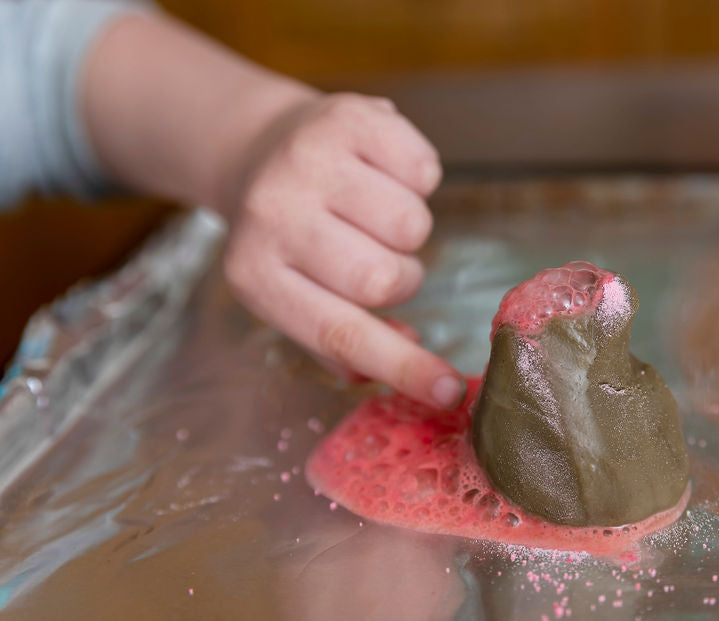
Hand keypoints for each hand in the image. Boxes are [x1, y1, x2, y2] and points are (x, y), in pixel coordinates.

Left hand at [219, 91, 464, 407]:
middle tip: (380, 259)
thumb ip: (340, 342)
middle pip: (383, 278)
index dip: (403, 367)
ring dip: (407, 230)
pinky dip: (417, 178)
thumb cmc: (285, 238)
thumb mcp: (290, 296)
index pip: (339, 333)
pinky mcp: (346, 115)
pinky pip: (425, 168)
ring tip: (374, 214)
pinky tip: (382, 174)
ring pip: (411, 224)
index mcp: (256, 276)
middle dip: (401, 278)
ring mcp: (309, 160)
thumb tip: (406, 361)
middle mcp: (273, 216)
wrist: (253, 148)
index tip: (450, 392)